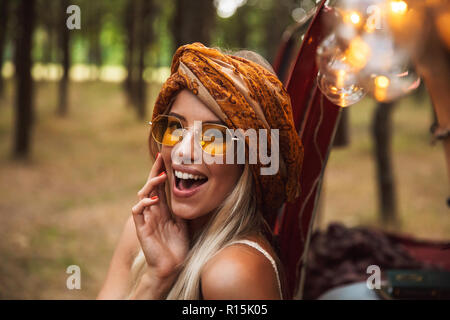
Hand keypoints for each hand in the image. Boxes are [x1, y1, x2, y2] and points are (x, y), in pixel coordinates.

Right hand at [131, 153, 188, 281]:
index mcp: (162, 208)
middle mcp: (153, 211)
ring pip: (142, 195)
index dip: (161, 171)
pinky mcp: (142, 228)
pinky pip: (137, 211)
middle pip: (150, 186)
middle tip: (160, 158)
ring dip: (151, 184)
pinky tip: (153, 199)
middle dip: (155, 171)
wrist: (172, 266)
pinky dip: (143, 203)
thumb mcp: (183, 221)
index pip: (160, 186)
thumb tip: (191, 192)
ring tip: (161, 177)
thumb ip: (182, 207)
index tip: (165, 158)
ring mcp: (146, 218)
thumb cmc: (178, 245)